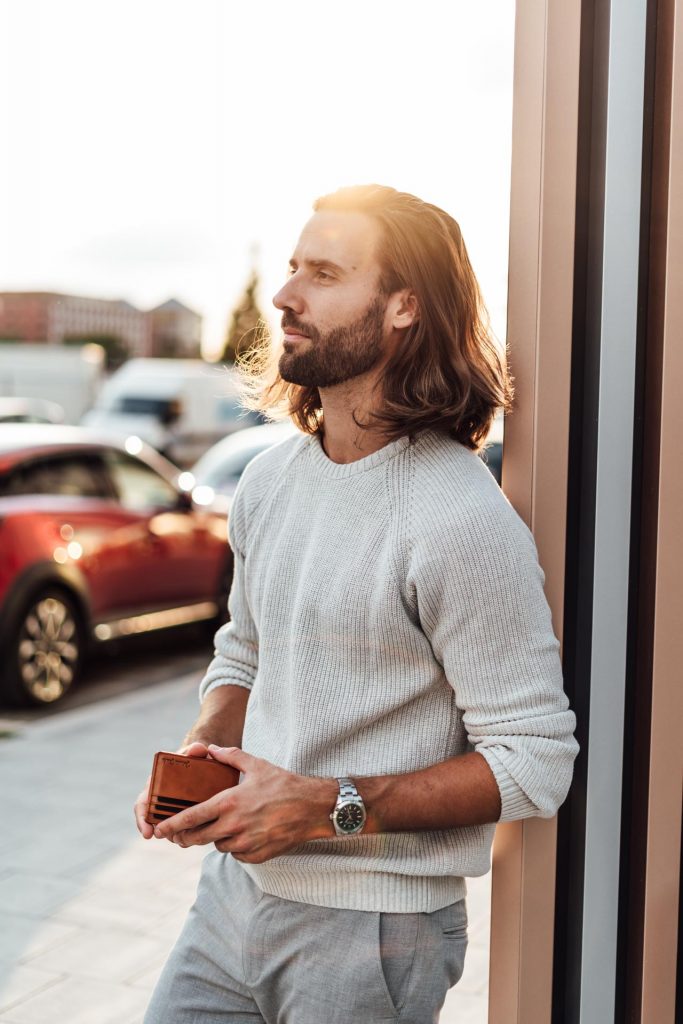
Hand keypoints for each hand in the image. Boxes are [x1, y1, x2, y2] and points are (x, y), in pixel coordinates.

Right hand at [134, 741, 209, 838]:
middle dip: (163, 832)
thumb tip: (200, 749)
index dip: (142, 820)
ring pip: (170, 829)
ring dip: (177, 834)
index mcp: (153, 786)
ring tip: (187, 837)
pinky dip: (188, 833)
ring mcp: (171, 811)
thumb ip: (194, 750)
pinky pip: (184, 829)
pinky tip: (199, 834)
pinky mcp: (185, 816)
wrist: (200, 762)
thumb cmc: (190, 757)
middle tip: (172, 838)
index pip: (142, 805)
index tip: (147, 834)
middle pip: (155, 822)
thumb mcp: (191, 752)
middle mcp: (158, 801)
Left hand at [152, 746, 336, 862]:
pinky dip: (235, 846)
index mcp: (229, 803)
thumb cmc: (284, 783)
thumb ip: (230, 757)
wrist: (313, 807)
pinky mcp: (257, 855)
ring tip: (225, 825)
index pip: (192, 817)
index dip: (172, 824)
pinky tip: (244, 833)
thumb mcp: (256, 764)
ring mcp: (246, 843)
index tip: (160, 829)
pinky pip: (236, 854)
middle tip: (182, 834)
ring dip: (216, 837)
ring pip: (218, 845)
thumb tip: (210, 749)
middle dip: (187, 836)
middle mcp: (234, 826)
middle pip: (198, 838)